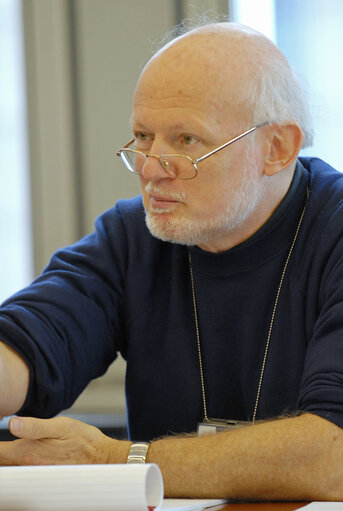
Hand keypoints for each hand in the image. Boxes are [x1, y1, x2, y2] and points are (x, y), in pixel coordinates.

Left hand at [0, 416, 128, 465]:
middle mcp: (28, 467)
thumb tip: (12, 424)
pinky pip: (21, 471)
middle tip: (5, 443)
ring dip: (7, 458)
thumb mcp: (61, 426)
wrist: (101, 458)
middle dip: (1, 453)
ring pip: (11, 467)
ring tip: (9, 447)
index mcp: (28, 453)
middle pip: (2, 463)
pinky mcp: (41, 475)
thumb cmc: (83, 441)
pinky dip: (15, 463)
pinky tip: (21, 451)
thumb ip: (34, 426)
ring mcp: (34, 474)